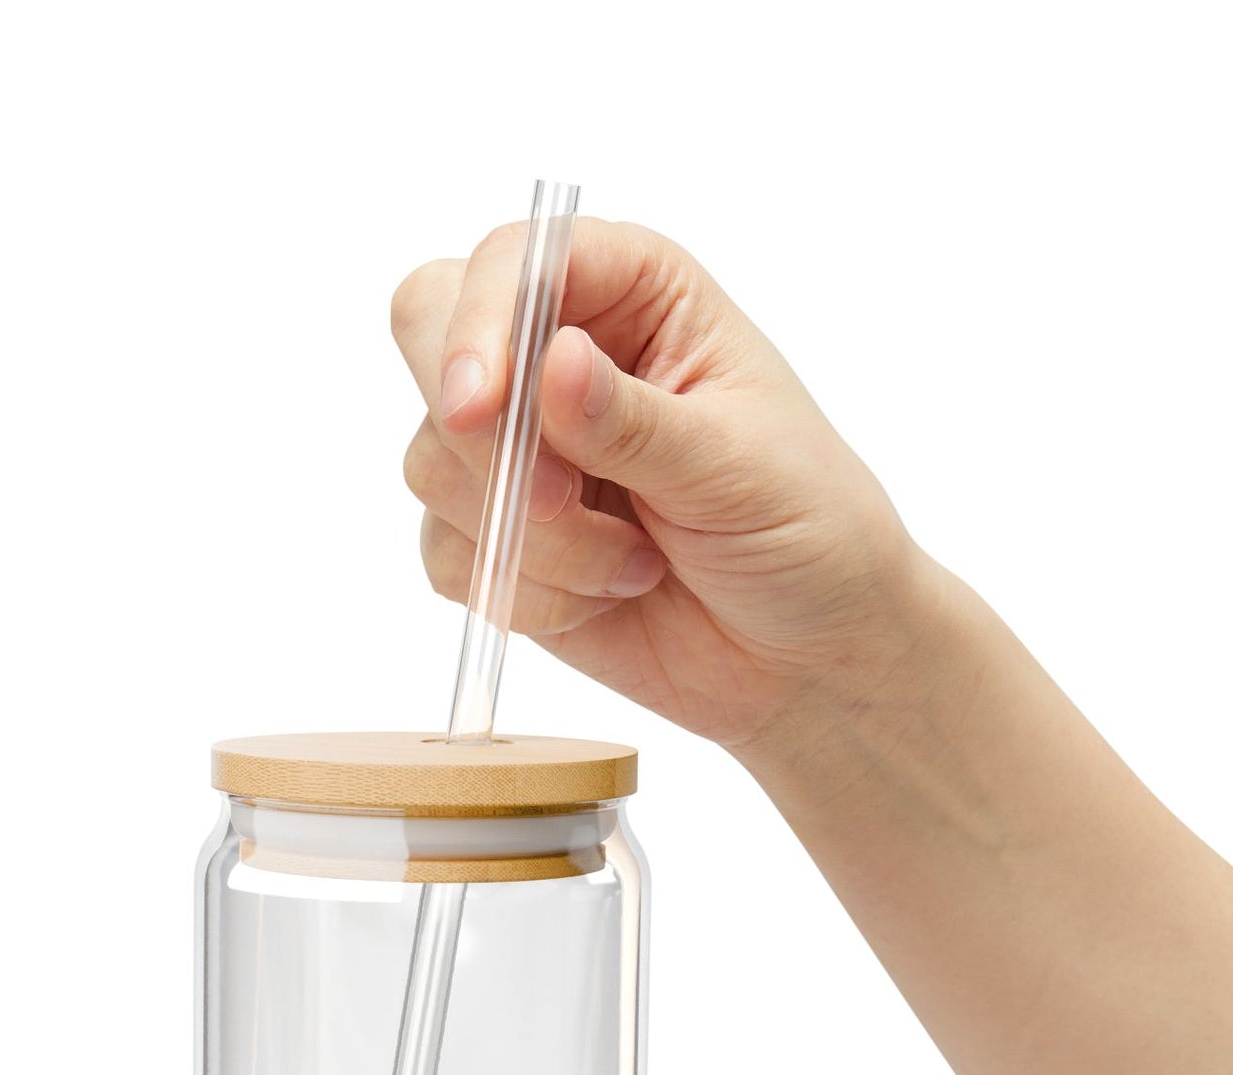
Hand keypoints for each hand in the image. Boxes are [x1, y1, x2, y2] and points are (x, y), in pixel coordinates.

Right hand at [393, 218, 935, 753]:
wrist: (804, 655)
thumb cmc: (804, 530)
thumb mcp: (735, 466)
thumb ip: (633, 421)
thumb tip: (552, 362)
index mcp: (633, 292)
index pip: (513, 261)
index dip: (479, 324)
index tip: (480, 409)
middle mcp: (559, 354)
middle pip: (428, 333)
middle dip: (477, 434)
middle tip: (553, 500)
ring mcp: (520, 449)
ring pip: (434, 463)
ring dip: (531, 537)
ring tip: (633, 564)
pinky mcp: (498, 538)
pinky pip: (448, 555)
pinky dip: (523, 592)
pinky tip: (606, 596)